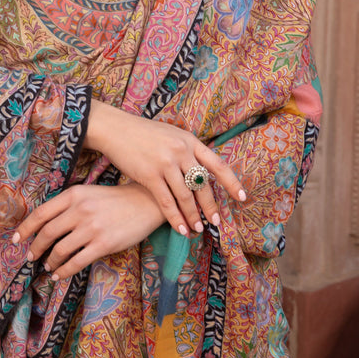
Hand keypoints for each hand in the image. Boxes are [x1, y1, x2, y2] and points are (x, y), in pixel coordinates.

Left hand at [11, 182, 165, 280]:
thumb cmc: (115, 200)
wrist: (146, 203)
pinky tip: (59, 275)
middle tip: (31, 257)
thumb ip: (68, 206)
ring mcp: (92, 228)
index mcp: (74, 194)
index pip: (41, 213)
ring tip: (48, 266)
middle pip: (47, 233)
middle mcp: (80, 210)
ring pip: (60, 250)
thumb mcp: (88, 193)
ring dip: (50, 261)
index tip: (16, 240)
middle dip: (35, 248)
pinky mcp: (104, 244)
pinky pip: (76, 262)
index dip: (25, 228)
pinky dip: (64, 271)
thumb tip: (45, 226)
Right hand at [83, 100, 246, 236]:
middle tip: (217, 221)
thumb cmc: (144, 133)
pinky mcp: (149, 175)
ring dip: (193, 215)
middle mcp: (181, 151)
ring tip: (198, 229)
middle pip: (202, 184)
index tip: (242, 198)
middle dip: (210, 206)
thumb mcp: (172, 134)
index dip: (231, 182)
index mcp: (190, 141)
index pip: (217, 164)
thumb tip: (203, 170)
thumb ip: (187, 150)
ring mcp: (165, 163)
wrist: (116, 129)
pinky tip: (180, 229)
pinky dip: (175, 218)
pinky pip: (166, 202)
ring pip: (185, 196)